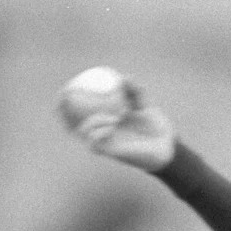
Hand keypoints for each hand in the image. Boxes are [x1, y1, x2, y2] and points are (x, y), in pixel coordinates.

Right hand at [57, 70, 175, 172]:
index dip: (67, 101)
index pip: (80, 110)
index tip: (64, 88)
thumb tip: (124, 77)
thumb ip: (136, 91)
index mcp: (106, 119)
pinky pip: (95, 144)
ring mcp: (105, 142)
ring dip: (93, 122)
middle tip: (63, 97)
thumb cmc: (156, 127)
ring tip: (113, 117)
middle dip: (62, 112)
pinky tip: (112, 125)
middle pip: (72, 123)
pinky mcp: (111, 153)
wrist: (168, 148)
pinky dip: (99, 132)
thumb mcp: (145, 105)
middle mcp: (102, 131)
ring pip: (83, 133)